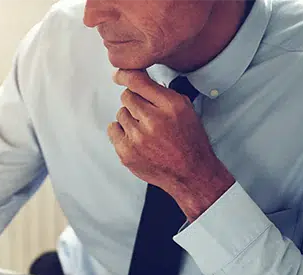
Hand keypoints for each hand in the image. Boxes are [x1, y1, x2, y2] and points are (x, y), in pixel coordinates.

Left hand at [108, 69, 234, 220]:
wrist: (190, 173)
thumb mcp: (185, 109)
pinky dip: (121, 132)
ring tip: (144, 129)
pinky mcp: (127, 153)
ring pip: (120, 113)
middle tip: (144, 113)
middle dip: (134, 101)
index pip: (138, 81)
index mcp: (170, 105)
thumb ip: (162, 93)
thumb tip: (138, 80)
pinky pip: (113, 130)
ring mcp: (138, 138)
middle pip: (127, 96)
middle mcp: (153, 120)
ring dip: (129, 118)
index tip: (119, 74)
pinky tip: (135, 138)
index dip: (125, 75)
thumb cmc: (189, 141)